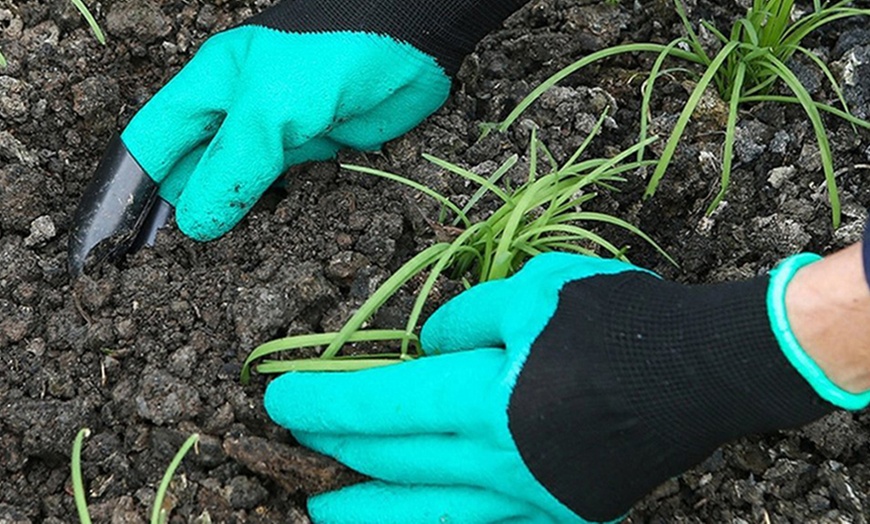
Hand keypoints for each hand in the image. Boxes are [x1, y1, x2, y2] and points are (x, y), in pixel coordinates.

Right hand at [120, 22, 449, 240]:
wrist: (412, 43)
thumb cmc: (331, 56)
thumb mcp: (268, 109)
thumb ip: (231, 166)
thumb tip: (194, 224)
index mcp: (208, 87)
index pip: (153, 144)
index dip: (129, 189)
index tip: (117, 241)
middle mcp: (236, 112)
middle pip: (192, 170)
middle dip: (179, 213)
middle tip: (166, 269)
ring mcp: (276, 134)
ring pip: (237, 186)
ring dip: (226, 220)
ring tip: (205, 269)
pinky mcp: (314, 152)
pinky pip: (281, 190)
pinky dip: (270, 216)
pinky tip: (261, 244)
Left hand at [265, 251, 847, 522]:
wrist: (705, 371)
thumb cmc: (618, 319)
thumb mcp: (533, 290)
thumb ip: (465, 320)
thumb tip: (428, 350)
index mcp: (486, 399)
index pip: (380, 404)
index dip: (322, 400)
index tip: (277, 398)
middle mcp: (498, 462)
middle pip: (395, 461)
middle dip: (336, 451)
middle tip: (296, 445)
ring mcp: (530, 498)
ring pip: (429, 516)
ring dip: (370, 513)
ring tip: (325, 515)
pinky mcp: (559, 511)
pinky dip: (436, 522)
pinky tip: (418, 516)